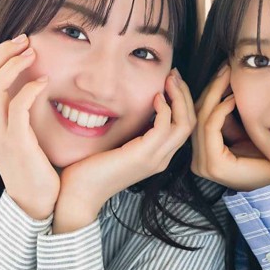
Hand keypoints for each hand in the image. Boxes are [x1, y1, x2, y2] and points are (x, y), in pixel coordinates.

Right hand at [0, 34, 59, 218]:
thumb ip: (13, 107)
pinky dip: (30, 89)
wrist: (34, 198)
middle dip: (2, 52)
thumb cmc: (31, 161)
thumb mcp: (16, 130)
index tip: (17, 42)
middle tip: (25, 40)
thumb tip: (24, 78)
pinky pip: (17, 107)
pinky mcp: (15, 142)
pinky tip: (44, 82)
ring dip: (14, 65)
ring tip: (33, 53)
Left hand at [52, 69, 195, 233]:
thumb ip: (130, 130)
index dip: (182, 101)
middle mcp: (162, 159)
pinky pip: (165, 127)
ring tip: (170, 80)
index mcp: (158, 156)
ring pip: (184, 124)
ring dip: (179, 97)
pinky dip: (164, 109)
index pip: (183, 126)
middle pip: (190, 123)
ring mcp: (155, 159)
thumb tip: (132, 106)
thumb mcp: (117, 145)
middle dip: (185, 95)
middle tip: (174, 74)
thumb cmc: (91, 170)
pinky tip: (155, 97)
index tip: (171, 81)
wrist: (79, 194)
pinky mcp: (143, 156)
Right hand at [192, 65, 269, 190]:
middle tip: (222, 66)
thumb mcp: (242, 134)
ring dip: (214, 93)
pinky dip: (221, 109)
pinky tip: (233, 97)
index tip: (221, 71)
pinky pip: (211, 128)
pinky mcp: (213, 165)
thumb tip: (223, 90)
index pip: (199, 117)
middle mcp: (198, 160)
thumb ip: (228, 119)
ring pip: (202, 118)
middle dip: (209, 88)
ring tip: (227, 74)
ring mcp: (203, 164)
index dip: (208, 92)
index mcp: (203, 154)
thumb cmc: (266, 160)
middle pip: (197, 115)